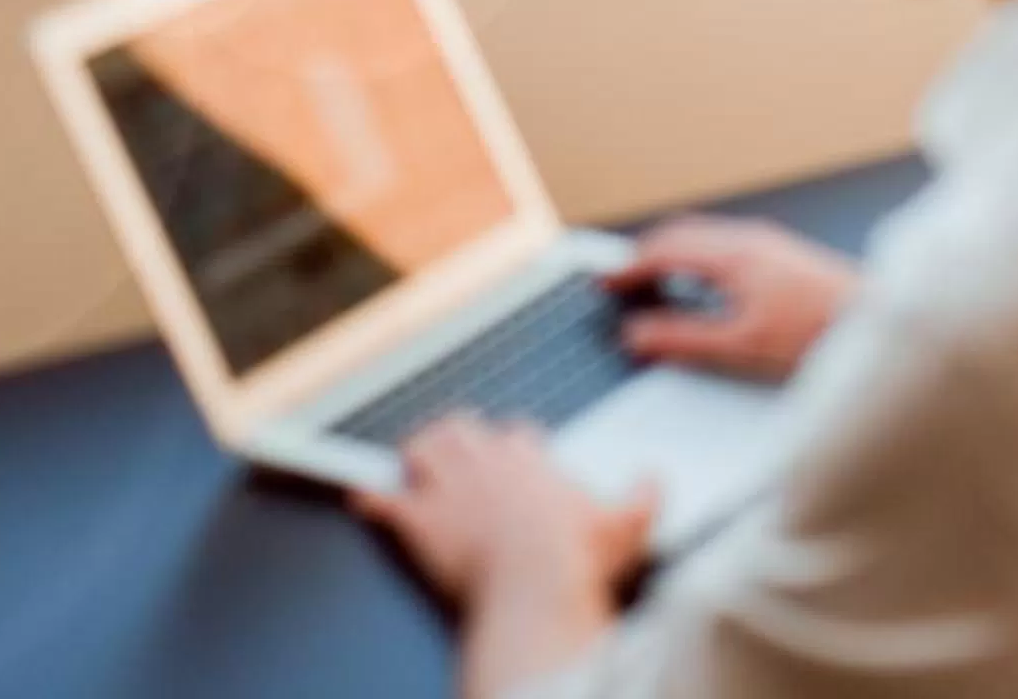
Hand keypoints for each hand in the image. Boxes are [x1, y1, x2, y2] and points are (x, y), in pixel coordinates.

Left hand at [353, 416, 656, 609]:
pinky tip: (361, 498)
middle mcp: (484, 464)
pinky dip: (370, 499)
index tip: (515, 453)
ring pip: (420, 451)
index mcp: (529, 459)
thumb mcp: (627, 524)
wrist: (536, 588)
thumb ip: (643, 497)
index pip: (515, 433)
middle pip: (459, 429)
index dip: (512, 443)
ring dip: (415, 457)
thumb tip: (655, 480)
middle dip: (455, 436)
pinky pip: (384, 501)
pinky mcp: (419, 522)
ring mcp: (448, 490)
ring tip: (413, 462)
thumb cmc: (578, 560)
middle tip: (454, 446)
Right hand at [606, 216, 858, 380]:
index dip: (631, 267)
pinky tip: (700, 284)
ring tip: (653, 283)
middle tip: (622, 281)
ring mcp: (766, 242)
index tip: (606, 281)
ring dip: (672, 254)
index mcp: (733, 255)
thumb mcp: (741, 346)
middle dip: (647, 255)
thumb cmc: (816, 333)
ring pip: (703, 236)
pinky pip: (723, 243)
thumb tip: (639, 335)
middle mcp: (748, 239)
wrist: (873, 321)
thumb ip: (685, 339)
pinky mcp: (779, 253)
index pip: (666, 250)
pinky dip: (696, 257)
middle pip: (681, 234)